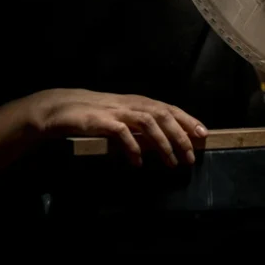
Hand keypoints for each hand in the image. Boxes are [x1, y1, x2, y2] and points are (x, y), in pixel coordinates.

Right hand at [24, 88, 207, 166]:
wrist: (62, 108)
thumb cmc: (95, 115)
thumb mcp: (122, 118)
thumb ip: (141, 126)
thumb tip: (166, 141)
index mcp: (138, 102)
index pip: (169, 108)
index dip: (187, 120)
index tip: (203, 134)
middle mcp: (130, 103)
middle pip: (163, 114)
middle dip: (180, 135)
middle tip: (191, 156)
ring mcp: (116, 111)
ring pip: (147, 122)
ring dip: (162, 143)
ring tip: (171, 162)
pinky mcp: (100, 121)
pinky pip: (121, 133)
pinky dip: (131, 148)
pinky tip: (138, 163)